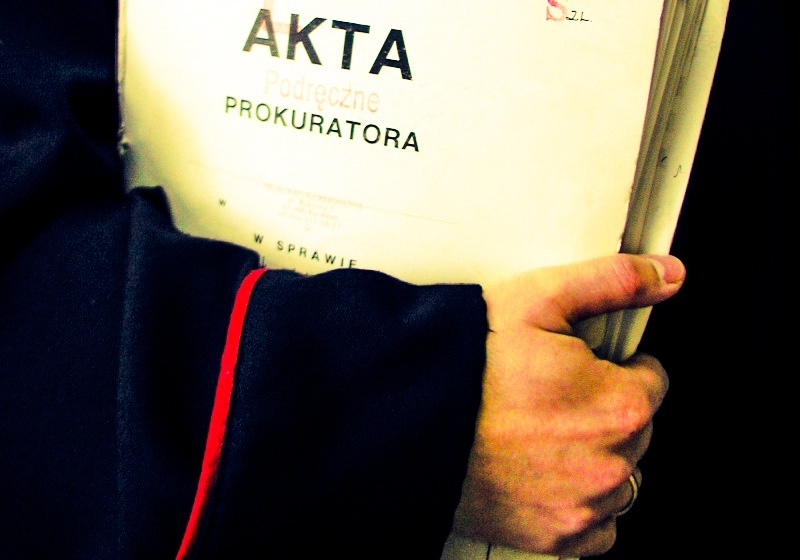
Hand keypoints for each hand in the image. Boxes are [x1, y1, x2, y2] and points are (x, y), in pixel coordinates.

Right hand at [453, 254, 684, 556]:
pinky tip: (544, 474)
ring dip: (595, 456)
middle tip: (550, 395)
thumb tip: (668, 275)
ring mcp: (583, 505)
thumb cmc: (469, 364)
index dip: (614, 367)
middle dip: (603, 410)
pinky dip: (581, 504)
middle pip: (634, 430)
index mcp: (620, 404)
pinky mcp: (554, 536)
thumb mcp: (539, 300)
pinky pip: (598, 527)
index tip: (579, 367)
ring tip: (541, 433)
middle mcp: (611, 463)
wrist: (412, 420)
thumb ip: (613, 282)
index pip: (651, 381)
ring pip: (618, 476)